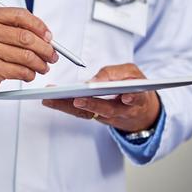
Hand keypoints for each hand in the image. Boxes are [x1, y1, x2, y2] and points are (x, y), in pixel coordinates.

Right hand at [0, 7, 58, 95]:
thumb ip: (18, 28)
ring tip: (43, 66)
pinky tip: (29, 74)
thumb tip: (47, 38)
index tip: (48, 37)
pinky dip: (30, 74)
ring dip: (40, 64)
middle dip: (45, 48)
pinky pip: (19, 71)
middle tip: (51, 54)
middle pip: (25, 37)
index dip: (39, 26)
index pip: (20, 15)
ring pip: (25, 56)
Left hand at [42, 64, 160, 131]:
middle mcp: (123, 110)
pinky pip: (80, 114)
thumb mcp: (132, 73)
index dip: (124, 95)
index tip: (108, 90)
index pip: (132, 96)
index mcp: (137, 97)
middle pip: (107, 110)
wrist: (141, 109)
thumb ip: (116, 73)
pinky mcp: (96, 118)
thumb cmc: (133, 85)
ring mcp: (109, 117)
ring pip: (89, 114)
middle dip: (92, 104)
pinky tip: (50, 100)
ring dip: (69, 107)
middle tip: (77, 100)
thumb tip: (96, 80)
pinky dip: (65, 107)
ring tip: (51, 99)